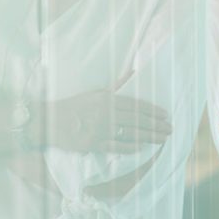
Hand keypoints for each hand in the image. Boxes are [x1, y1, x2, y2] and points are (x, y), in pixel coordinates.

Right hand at [42, 71, 171, 152]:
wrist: (48, 121)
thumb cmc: (74, 106)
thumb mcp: (95, 92)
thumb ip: (116, 86)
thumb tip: (132, 72)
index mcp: (107, 100)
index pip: (135, 105)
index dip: (152, 110)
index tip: (165, 114)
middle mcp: (105, 114)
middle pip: (137, 119)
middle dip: (156, 125)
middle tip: (170, 129)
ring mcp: (100, 130)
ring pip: (131, 133)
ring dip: (149, 136)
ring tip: (163, 139)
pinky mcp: (92, 144)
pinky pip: (116, 147)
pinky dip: (130, 147)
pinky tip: (142, 147)